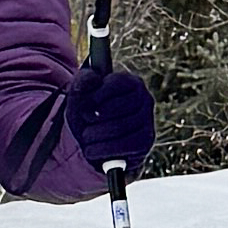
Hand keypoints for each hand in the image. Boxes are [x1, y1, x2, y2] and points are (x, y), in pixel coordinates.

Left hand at [68, 60, 154, 175]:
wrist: (92, 141)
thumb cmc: (87, 112)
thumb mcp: (80, 94)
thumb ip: (83, 81)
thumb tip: (92, 78)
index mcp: (131, 82)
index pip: (117, 83)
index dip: (97, 95)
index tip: (84, 105)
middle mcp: (145, 99)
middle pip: (119, 107)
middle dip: (94, 116)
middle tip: (84, 120)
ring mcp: (147, 121)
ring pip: (120, 128)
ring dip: (95, 134)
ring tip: (86, 136)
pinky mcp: (145, 142)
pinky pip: (125, 146)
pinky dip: (103, 149)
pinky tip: (91, 149)